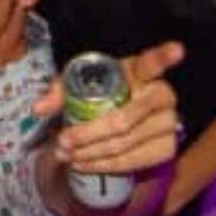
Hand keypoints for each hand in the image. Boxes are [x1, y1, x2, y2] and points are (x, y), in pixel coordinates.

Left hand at [39, 41, 188, 177]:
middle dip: (88, 134)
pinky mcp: (167, 148)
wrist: (125, 117)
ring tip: (66, 155)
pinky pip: (133, 161)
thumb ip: (60, 90)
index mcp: (141, 71)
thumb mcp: (81, 84)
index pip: (154, 62)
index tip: (177, 49)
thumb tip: (38, 108)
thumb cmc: (103, 94)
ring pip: (125, 144)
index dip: (166, 56)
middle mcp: (162, 95)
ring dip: (92, 153)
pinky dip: (105, 166)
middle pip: (123, 120)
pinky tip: (85, 163)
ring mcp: (168, 123)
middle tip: (62, 141)